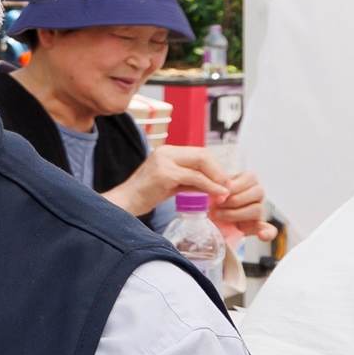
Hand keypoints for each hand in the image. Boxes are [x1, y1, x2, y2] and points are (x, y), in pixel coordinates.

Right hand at [104, 146, 275, 238]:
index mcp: (166, 151)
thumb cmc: (144, 195)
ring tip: (225, 191)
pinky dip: (209, 186)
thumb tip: (211, 183)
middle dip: (218, 171)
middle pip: (202, 154)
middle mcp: (166, 152)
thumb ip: (188, 180)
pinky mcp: (165, 174)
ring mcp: (164, 162)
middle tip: (227, 186)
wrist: (125, 203)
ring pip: (201, 164)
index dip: (214, 166)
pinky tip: (216, 194)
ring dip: (217, 178)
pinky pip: (195, 178)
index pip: (198, 152)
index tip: (223, 181)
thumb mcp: (170, 183)